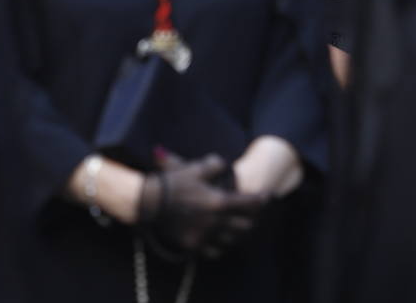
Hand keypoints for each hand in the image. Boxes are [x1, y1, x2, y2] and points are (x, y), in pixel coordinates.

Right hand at [138, 151, 268, 257]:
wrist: (149, 202)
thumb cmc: (173, 182)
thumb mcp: (195, 167)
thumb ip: (214, 165)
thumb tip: (223, 165)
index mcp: (219, 202)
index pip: (249, 203)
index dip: (261, 199)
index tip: (266, 195)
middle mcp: (215, 222)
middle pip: (245, 226)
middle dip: (253, 218)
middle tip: (254, 213)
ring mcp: (204, 236)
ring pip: (232, 241)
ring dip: (238, 234)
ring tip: (240, 227)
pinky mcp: (193, 245)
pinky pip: (214, 251)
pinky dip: (221, 246)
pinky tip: (220, 239)